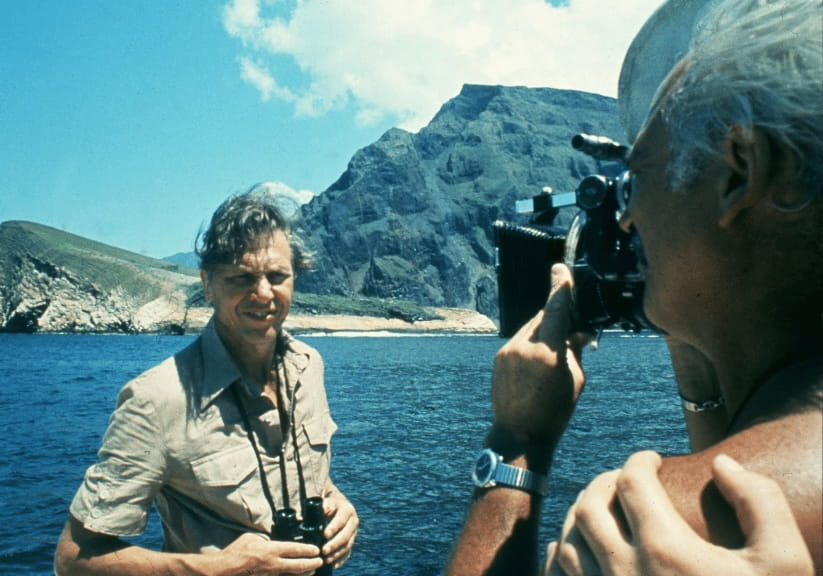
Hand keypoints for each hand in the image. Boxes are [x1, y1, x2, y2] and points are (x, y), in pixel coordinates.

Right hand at [220, 532, 322, 574]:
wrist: (224, 570)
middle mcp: (274, 564)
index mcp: (271, 550)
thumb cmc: (236, 552)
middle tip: (321, 560)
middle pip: (299, 566)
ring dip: (306, 573)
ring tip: (313, 570)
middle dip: (313, 564)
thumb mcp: (252, 538)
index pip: (295, 549)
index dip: (309, 550)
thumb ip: (265, 538)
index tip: (317, 549)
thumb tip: (272, 539)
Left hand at [322, 488, 358, 568]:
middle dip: (335, 544)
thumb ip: (316, 508)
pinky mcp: (351, 541)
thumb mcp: (323, 503)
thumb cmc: (326, 504)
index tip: (324, 535)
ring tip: (326, 560)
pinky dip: (341, 559)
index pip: (341, 520)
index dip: (333, 527)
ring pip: (348, 544)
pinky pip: (348, 552)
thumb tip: (301, 517)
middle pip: (346, 534)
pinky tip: (334, 565)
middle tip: (323, 551)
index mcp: (347, 509)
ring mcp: (353, 532)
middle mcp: (353, 521)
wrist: (337, 506)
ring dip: (337, 553)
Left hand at [491, 264, 588, 457]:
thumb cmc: (553, 412)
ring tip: (555, 355)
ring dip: (544, 332)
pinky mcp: (499, 358)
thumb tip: (580, 332)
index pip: (555, 310)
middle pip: (543, 317)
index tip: (561, 269)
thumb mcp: (575, 381)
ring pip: (530, 328)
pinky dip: (532, 344)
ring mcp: (507, 351)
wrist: (518, 435)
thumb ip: (576, 351)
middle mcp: (523, 346)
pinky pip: (519, 341)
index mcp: (547, 351)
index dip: (560, 287)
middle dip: (557, 318)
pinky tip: (538, 365)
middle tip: (574, 330)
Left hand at [546, 451, 813, 575]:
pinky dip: (565, 556)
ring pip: (569, 544)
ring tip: (603, 508)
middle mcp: (626, 573)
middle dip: (604, 482)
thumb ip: (759, 502)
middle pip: (589, 507)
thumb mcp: (783, 560)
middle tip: (624, 478)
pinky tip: (581, 548)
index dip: (640, 461)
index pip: (631, 482)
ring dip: (581, 517)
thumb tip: (721, 464)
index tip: (653, 459)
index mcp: (666, 550)